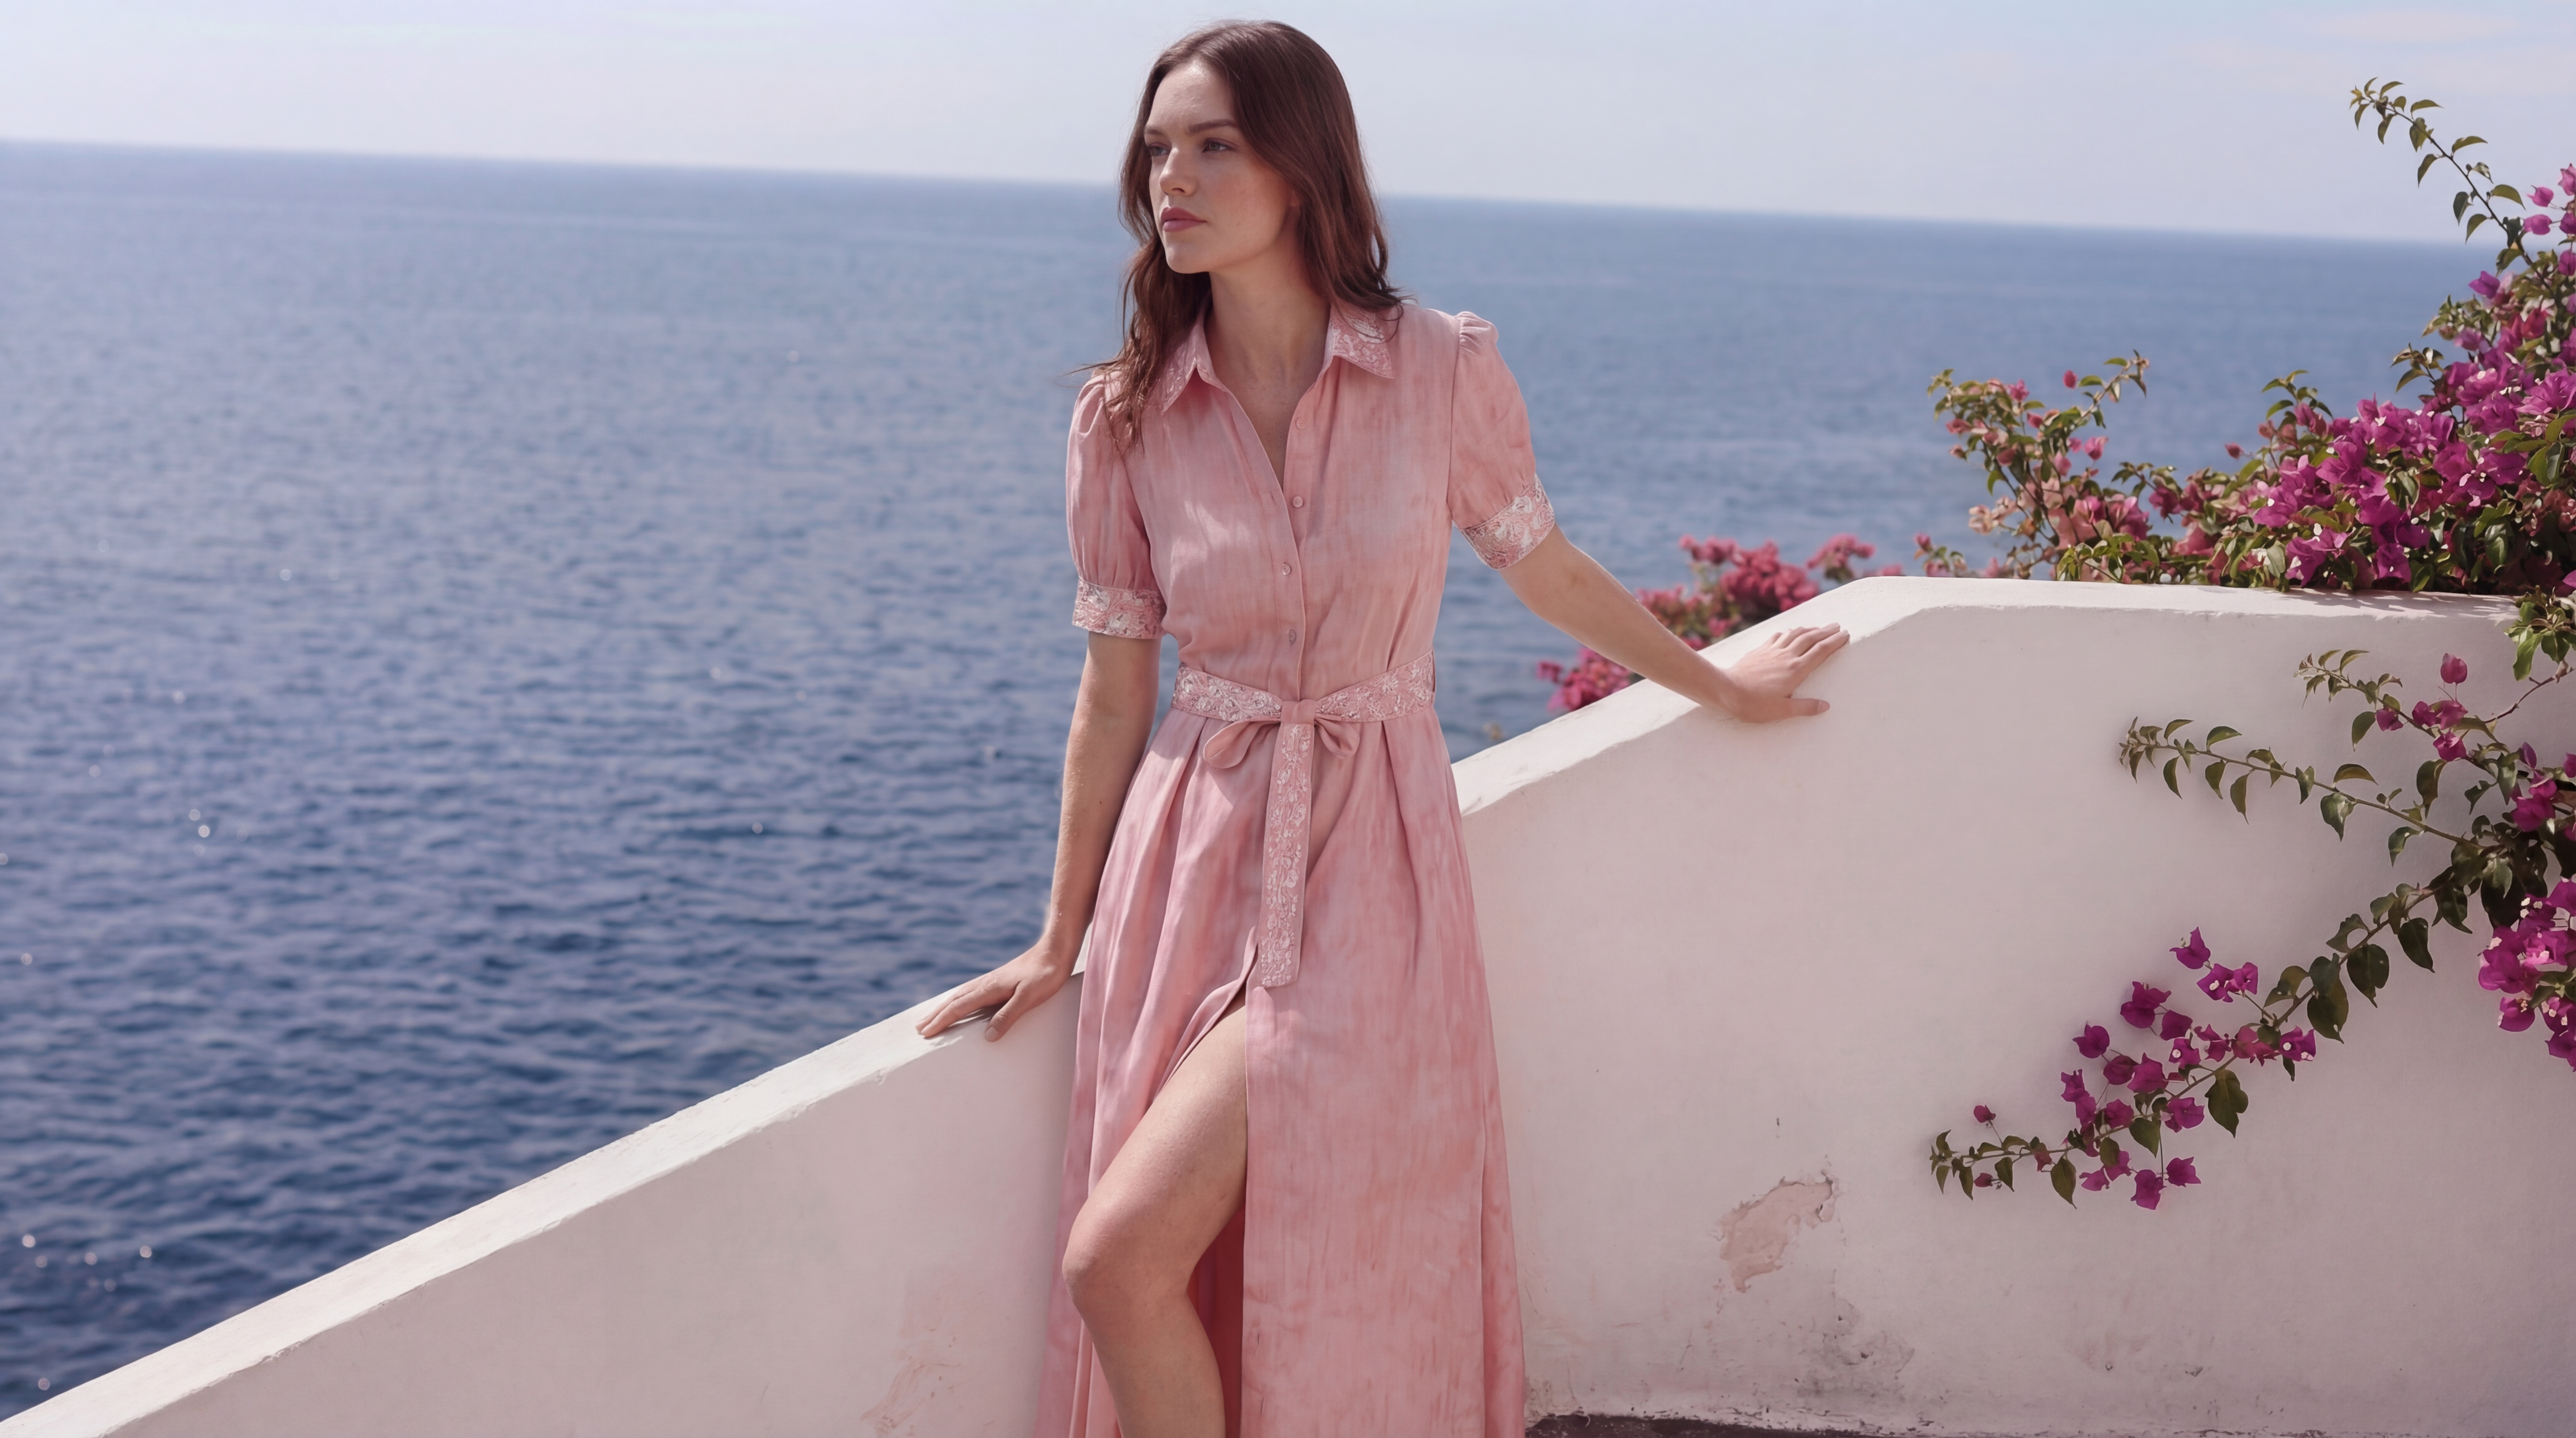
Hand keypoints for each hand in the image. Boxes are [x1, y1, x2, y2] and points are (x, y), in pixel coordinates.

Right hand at [914, 943, 1073, 1041]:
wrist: (1056, 950)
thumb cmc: (1046, 975)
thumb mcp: (1030, 997)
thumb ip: (1009, 1015)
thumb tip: (988, 1036)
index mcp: (989, 988)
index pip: (959, 1007)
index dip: (942, 1021)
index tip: (926, 1033)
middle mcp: (986, 983)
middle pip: (954, 1001)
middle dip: (936, 1016)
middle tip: (919, 1029)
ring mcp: (991, 980)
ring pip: (960, 995)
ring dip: (944, 1007)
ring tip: (931, 1017)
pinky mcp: (999, 980)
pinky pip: (970, 992)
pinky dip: (957, 1000)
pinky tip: (960, 1003)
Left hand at [1716, 623, 1848, 721]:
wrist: (1726, 690)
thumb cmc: (1754, 704)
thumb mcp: (1782, 711)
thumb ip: (1805, 707)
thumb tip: (1826, 706)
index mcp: (1795, 670)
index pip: (1820, 651)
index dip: (1835, 642)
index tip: (1845, 635)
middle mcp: (1786, 656)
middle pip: (1810, 638)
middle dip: (1826, 631)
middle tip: (1838, 626)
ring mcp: (1772, 651)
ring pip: (1795, 634)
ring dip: (1809, 629)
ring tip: (1819, 627)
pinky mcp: (1760, 651)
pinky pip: (1778, 636)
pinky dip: (1788, 632)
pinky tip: (1789, 632)